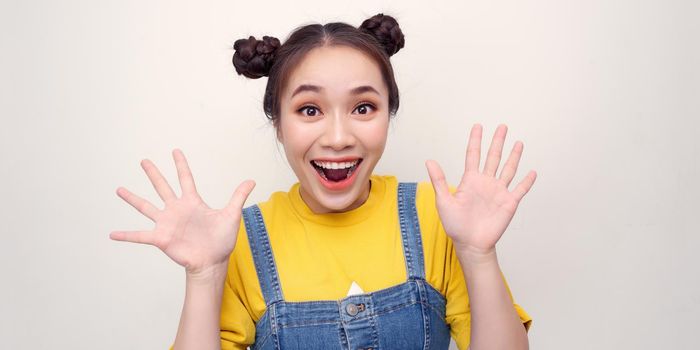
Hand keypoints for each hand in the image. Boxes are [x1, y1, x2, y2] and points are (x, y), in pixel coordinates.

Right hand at [110, 149, 254, 274]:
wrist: (213, 262)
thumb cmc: (222, 241)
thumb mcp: (232, 215)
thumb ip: (238, 196)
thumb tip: (251, 180)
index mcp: (192, 202)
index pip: (185, 179)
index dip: (181, 165)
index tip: (175, 151)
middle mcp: (177, 210)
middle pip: (162, 187)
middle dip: (154, 173)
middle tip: (144, 161)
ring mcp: (167, 223)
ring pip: (146, 206)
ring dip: (132, 198)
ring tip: (119, 190)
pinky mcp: (161, 238)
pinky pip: (140, 235)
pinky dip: (126, 235)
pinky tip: (112, 234)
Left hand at [425, 124, 535, 255]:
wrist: (470, 243)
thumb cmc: (455, 225)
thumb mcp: (444, 201)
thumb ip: (439, 180)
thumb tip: (429, 161)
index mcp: (470, 180)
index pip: (473, 155)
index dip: (476, 140)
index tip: (478, 126)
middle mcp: (486, 183)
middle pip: (493, 157)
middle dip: (498, 142)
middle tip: (502, 126)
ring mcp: (498, 192)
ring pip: (508, 169)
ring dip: (514, 156)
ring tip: (518, 143)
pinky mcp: (509, 203)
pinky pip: (520, 189)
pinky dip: (527, 181)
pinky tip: (532, 172)